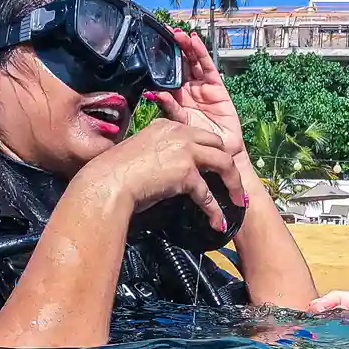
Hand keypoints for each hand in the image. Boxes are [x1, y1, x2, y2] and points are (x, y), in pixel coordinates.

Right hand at [75, 116, 246, 231]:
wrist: (109, 181)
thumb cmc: (116, 171)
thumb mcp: (141, 152)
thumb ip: (158, 153)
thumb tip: (166, 171)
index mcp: (167, 126)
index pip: (198, 135)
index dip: (210, 150)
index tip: (216, 166)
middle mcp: (180, 134)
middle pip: (218, 145)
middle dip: (229, 164)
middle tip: (233, 182)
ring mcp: (186, 151)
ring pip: (224, 163)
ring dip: (234, 184)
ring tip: (238, 201)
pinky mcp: (186, 173)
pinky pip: (207, 195)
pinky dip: (215, 211)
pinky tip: (218, 222)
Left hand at [147, 29, 246, 159]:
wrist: (220, 152)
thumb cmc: (198, 140)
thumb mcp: (180, 123)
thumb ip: (170, 107)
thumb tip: (154, 93)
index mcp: (176, 97)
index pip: (166, 74)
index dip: (159, 60)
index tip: (149, 45)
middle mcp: (188, 89)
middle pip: (179, 63)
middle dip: (172, 48)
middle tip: (163, 31)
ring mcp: (202, 86)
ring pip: (192, 62)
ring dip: (186, 47)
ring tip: (178, 33)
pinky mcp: (216, 86)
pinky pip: (207, 67)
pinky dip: (201, 53)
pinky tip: (194, 41)